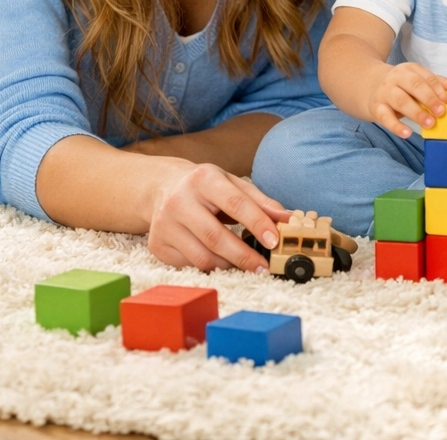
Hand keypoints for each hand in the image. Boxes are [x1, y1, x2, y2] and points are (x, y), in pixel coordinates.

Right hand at [144, 160, 289, 272]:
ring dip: (228, 266)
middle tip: (264, 267)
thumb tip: (289, 219)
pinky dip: (210, 268)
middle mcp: (179, 201)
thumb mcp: (232, 184)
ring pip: (202, 257)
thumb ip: (261, 201)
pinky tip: (220, 261)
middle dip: (244, 256)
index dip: (257, 223)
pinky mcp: (157, 245)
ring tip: (245, 265)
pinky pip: (189, 265)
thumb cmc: (206, 187)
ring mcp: (164, 225)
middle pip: (215, 237)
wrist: (161, 188)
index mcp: (203, 179)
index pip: (234, 203)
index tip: (274, 241)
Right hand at [370, 63, 446, 137]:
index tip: (446, 101)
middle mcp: (396, 78)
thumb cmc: (401, 86)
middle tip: (441, 112)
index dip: (437, 89)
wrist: (369, 86)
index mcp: (409, 70)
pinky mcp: (376, 107)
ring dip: (416, 112)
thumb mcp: (418, 80)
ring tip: (429, 123)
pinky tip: (407, 133)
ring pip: (400, 100)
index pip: (425, 77)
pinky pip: (385, 117)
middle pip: (413, 85)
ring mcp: (385, 92)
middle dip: (429, 98)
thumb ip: (437, 84)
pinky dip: (396, 126)